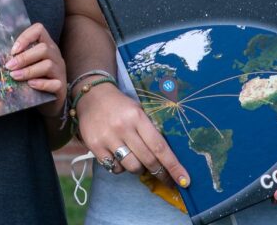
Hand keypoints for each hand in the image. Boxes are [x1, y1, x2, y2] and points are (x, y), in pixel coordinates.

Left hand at [5, 23, 66, 117]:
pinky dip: (41, 84)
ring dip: (29, 71)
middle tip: (9, 66)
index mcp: (47, 46)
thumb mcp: (27, 65)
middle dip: (24, 57)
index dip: (26, 37)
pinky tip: (30, 85)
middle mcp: (56, 56)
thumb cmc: (34, 79)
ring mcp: (60, 71)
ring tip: (15, 76)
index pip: (39, 30)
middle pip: (43, 48)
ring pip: (48, 65)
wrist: (49, 101)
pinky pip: (54, 83)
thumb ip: (19, 58)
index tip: (13, 51)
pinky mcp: (61, 87)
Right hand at [75, 81, 190, 188]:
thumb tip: (167, 157)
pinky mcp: (95, 146)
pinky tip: (120, 158)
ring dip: (139, 169)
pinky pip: (114, 168)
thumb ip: (151, 130)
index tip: (184, 180)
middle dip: (160, 173)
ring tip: (138, 161)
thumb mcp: (139, 110)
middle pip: (148, 160)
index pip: (160, 146)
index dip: (173, 166)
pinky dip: (121, 168)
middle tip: (166, 178)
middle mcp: (123, 128)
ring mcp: (108, 138)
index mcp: (137, 117)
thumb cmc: (121, 105)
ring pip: (132, 167)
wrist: (92, 96)